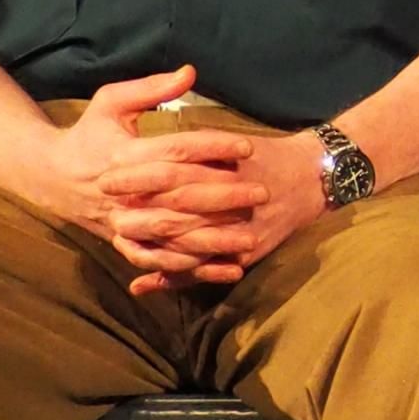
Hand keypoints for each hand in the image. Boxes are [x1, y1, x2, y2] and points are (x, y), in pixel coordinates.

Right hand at [28, 65, 277, 289]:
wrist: (50, 176)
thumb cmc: (87, 133)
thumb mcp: (110, 102)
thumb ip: (150, 88)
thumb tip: (190, 72)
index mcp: (123, 154)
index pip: (175, 150)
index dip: (212, 147)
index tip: (247, 146)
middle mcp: (124, 191)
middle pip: (180, 195)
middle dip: (224, 195)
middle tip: (262, 191)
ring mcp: (123, 220)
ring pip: (172, 234)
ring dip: (213, 239)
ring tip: (252, 237)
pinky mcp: (123, 241)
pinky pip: (159, 260)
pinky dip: (190, 267)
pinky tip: (222, 269)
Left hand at [111, 127, 328, 295]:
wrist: (312, 178)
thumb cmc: (265, 155)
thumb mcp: (231, 139)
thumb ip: (196, 141)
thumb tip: (154, 138)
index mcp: (225, 167)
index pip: (173, 168)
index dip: (138, 173)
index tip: (107, 174)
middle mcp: (231, 199)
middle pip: (174, 208)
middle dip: (137, 212)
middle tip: (105, 212)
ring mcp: (238, 230)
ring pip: (185, 243)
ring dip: (148, 246)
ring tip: (118, 242)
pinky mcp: (243, 252)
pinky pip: (203, 269)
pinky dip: (172, 277)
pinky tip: (142, 281)